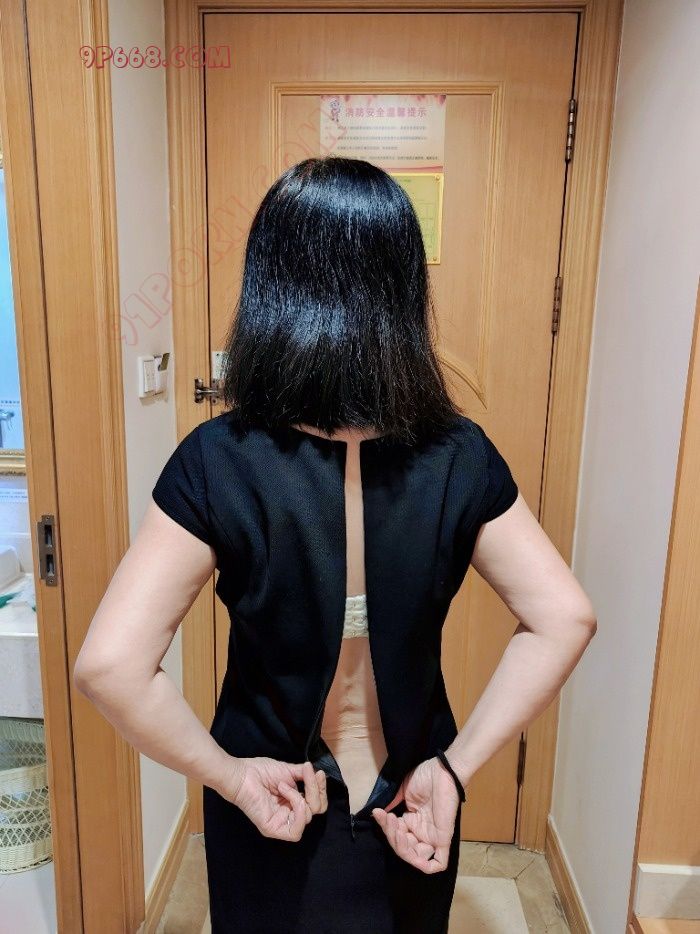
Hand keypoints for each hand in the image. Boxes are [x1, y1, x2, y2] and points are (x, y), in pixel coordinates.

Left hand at [218, 756, 328, 840]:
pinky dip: (298, 810)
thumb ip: (305, 777)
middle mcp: (288, 814)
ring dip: (300, 796)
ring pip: (308, 818)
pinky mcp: (273, 830)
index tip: (318, 772)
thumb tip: (319, 775)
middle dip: (315, 790)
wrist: (242, 774)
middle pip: (316, 810)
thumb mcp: (289, 771)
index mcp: (293, 803)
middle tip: (307, 773)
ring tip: (283, 784)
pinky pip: (295, 831)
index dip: (321, 789)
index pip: (317, 804)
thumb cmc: (260, 771)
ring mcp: (281, 824)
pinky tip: (288, 795)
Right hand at [371, 756, 460, 873]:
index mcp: (413, 822)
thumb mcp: (404, 791)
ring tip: (396, 827)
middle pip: (403, 847)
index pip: (396, 835)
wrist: (442, 770)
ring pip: (414, 856)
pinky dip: (425, 865)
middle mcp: (422, 832)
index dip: (386, 827)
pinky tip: (410, 853)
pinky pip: (437, 863)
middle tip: (388, 818)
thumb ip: (393, 804)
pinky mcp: (443, 839)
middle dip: (391, 835)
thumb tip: (378, 813)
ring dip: (400, 846)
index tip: (378, 812)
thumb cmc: (426, 777)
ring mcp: (433, 837)